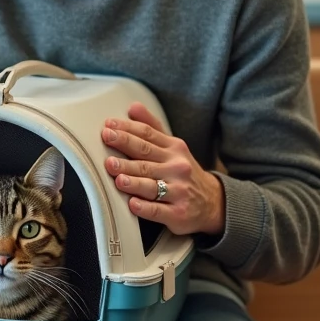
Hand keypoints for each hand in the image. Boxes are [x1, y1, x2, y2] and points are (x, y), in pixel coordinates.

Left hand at [101, 102, 225, 237]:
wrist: (212, 203)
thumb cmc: (183, 172)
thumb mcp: (173, 147)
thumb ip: (152, 128)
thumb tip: (133, 106)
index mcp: (174, 149)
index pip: (148, 135)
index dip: (127, 129)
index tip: (108, 126)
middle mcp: (177, 168)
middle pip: (146, 157)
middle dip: (125, 148)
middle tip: (107, 142)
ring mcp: (178, 191)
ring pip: (151, 185)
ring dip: (133, 180)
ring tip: (117, 176)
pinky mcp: (177, 213)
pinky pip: (158, 211)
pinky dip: (145, 208)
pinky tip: (133, 204)